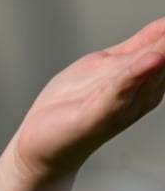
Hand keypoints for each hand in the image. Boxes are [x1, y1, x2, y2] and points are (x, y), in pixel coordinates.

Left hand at [8, 16, 164, 181]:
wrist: (40, 144)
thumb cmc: (73, 104)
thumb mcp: (108, 64)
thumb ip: (137, 46)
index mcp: (147, 79)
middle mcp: (143, 94)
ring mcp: (123, 106)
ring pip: (149, 73)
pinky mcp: (100, 116)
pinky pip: (120, 92)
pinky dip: (134, 75)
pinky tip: (150, 59)